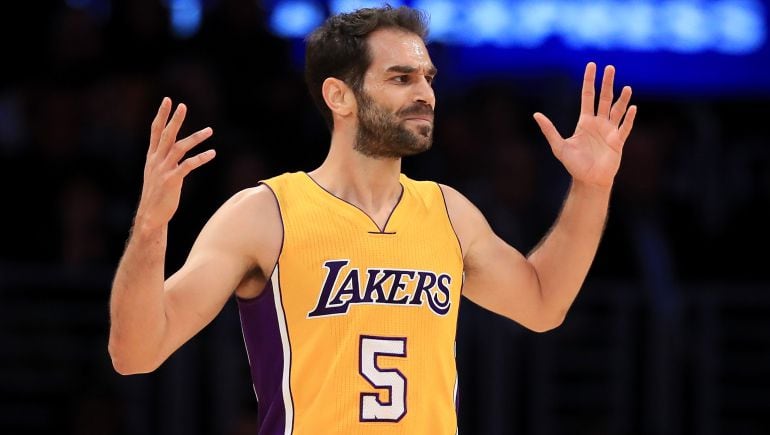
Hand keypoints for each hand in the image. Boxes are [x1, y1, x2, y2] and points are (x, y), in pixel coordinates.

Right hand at [135, 98, 214, 230]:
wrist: (150, 215)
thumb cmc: (156, 194)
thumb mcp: (155, 173)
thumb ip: (162, 158)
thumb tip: (172, 148)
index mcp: (152, 156)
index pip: (155, 131)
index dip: (162, 115)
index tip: (167, 100)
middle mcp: (156, 160)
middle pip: (166, 135)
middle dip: (174, 119)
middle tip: (182, 105)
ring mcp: (164, 170)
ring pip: (179, 148)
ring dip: (196, 138)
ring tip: (210, 130)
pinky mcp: (172, 180)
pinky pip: (188, 165)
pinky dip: (201, 158)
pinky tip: (212, 153)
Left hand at [533, 62, 636, 188]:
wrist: (588, 180)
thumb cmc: (574, 165)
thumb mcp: (559, 146)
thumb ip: (549, 130)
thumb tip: (536, 115)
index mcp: (585, 122)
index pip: (588, 96)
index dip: (589, 81)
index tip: (592, 66)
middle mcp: (599, 123)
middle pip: (604, 98)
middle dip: (607, 83)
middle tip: (610, 67)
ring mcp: (610, 131)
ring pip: (617, 110)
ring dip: (622, 98)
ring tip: (627, 87)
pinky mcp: (618, 142)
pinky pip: (625, 127)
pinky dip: (629, 118)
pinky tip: (633, 108)